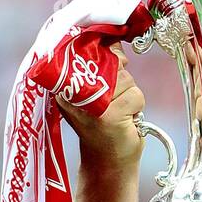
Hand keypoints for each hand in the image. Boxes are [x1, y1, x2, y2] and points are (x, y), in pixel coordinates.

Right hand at [54, 42, 145, 168]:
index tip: (111, 61)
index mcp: (63, 84)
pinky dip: (137, 106)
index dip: (105, 52)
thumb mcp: (98, 90)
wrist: (108, 162)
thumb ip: (102, 65)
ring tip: (120, 111)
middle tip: (114, 99)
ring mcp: (90, 105)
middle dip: (121, 78)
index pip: (85, 51)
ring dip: (130, 95)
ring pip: (126, 79)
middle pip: (111, 63)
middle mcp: (72, 93)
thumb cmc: (106, 124)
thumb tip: (114, 39)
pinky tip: (127, 120)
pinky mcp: (109, 116)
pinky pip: (135, 95)